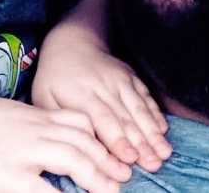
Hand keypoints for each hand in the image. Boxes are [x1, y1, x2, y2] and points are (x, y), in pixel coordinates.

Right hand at [0, 96, 128, 192]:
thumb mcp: (14, 120)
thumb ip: (38, 127)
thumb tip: (60, 141)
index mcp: (38, 117)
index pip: (82, 122)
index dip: (103, 138)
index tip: (118, 153)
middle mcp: (37, 130)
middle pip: (84, 141)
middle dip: (107, 159)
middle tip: (126, 175)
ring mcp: (25, 151)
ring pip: (73, 159)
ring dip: (96, 176)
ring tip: (112, 190)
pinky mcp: (10, 175)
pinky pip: (43, 189)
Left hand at [34, 33, 170, 172]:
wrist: (72, 44)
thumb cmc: (55, 79)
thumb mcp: (44, 98)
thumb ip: (60, 122)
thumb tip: (74, 147)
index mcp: (81, 94)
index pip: (103, 119)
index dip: (117, 140)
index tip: (130, 158)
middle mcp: (105, 86)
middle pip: (126, 118)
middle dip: (142, 142)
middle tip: (154, 163)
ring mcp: (121, 80)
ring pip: (140, 108)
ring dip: (153, 132)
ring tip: (164, 151)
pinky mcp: (131, 77)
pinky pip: (146, 96)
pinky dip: (155, 113)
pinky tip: (163, 130)